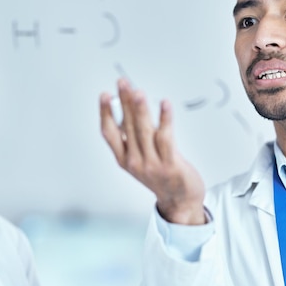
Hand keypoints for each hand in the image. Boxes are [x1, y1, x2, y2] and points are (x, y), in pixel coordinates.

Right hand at [99, 79, 206, 224]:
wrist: (180, 202)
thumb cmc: (162, 177)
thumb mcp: (141, 159)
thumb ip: (134, 138)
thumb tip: (128, 110)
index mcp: (124, 159)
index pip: (109, 133)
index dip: (105, 113)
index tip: (104, 95)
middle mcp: (135, 161)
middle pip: (127, 126)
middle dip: (124, 102)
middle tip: (122, 83)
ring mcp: (152, 164)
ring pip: (144, 131)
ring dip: (140, 110)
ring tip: (137, 92)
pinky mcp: (170, 164)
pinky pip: (166, 138)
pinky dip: (165, 119)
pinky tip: (164, 104)